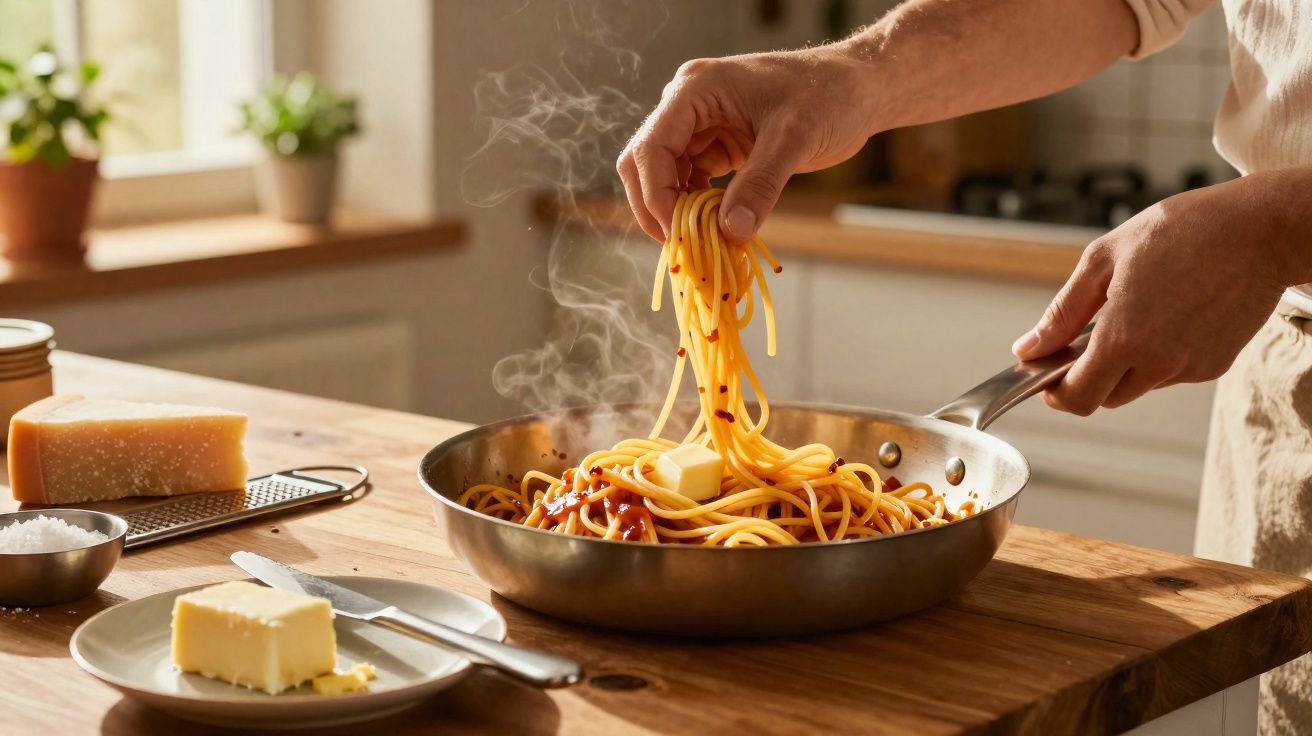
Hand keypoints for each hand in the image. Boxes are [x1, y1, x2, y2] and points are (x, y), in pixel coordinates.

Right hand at [617, 46, 876, 242]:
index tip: (677, 235)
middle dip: (657, 206)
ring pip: (665, 174)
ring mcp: (701, 123)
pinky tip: (716, 226)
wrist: (858, 88)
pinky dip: (697, 206)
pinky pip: (691, 179)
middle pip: (645, 162)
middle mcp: (688, 104)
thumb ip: (760, 185)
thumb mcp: (794, 140)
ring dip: (677, 210)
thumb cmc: (829, 97)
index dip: (656, 196)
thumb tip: (729, 232)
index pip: (651, 147)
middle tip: (680, 246)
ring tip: (701, 241)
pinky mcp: (718, 142)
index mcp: (695, 89)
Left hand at [1012, 175, 1302, 414]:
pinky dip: (1157, 355)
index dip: (1055, 393)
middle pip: (1105, 397)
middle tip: (1082, 340)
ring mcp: (1190, 367)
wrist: (1261, 230)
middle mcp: (1159, 362)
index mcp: (1125, 338)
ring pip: (1138, 385)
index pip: (1077, 397)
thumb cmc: (1183, 232)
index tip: (1045, 377)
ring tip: (1131, 314)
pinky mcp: (1215, 365)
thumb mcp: (1104, 259)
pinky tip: (1165, 315)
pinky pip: (1170, 372)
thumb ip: (1063, 312)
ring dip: (1123, 364)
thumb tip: (1028, 347)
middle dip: (1086, 377)